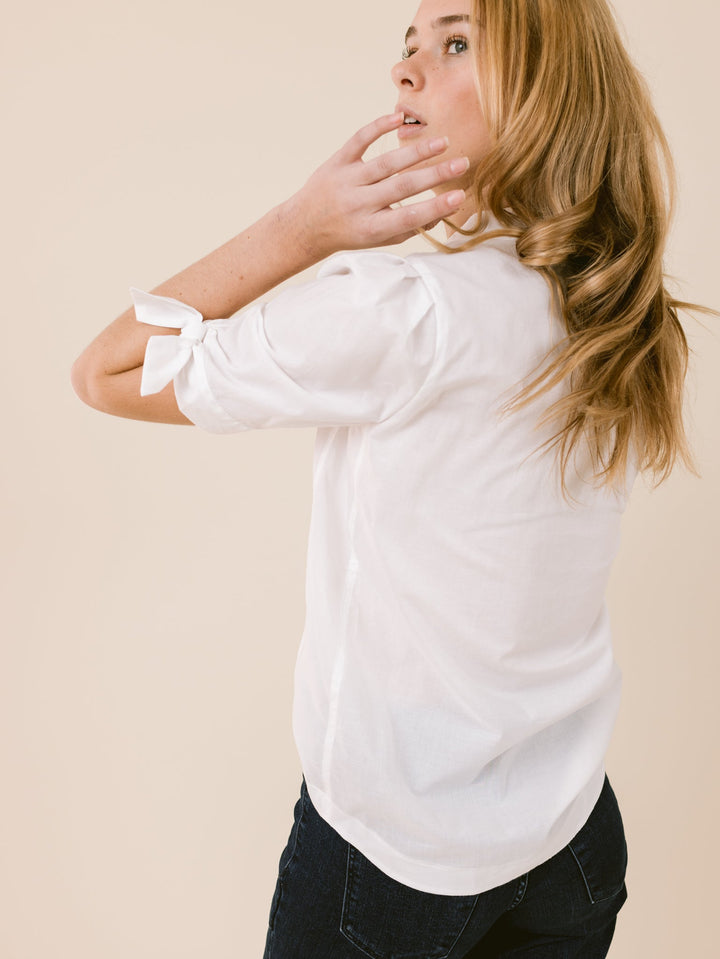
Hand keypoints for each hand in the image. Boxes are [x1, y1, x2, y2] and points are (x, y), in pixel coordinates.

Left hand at [287, 112, 468, 258]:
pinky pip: (359, 140)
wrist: (305, 227)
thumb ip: (409, 228)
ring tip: (442, 142)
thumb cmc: (350, 234)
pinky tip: (399, 118)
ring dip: (416, 151)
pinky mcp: (337, 162)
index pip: (408, 217)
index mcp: (371, 228)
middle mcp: (358, 204)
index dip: (435, 207)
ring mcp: (347, 181)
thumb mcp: (378, 240)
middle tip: (462, 164)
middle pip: (401, 187)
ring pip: (385, 163)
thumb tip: (440, 213)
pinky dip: (378, 127)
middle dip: (434, 175)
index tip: (459, 197)